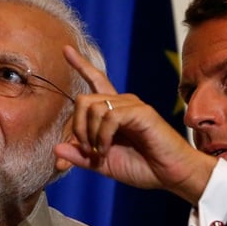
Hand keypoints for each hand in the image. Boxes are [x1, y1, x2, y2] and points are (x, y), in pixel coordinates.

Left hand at [54, 46, 216, 204]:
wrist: (171, 175)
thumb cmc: (143, 167)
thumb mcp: (103, 164)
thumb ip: (81, 157)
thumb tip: (55, 150)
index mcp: (114, 112)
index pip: (96, 81)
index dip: (81, 65)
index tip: (65, 49)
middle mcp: (122, 103)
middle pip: (84, 99)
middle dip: (77, 126)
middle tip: (86, 149)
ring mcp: (132, 106)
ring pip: (94, 107)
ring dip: (89, 134)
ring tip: (99, 152)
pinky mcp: (142, 112)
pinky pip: (110, 116)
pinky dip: (102, 135)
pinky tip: (106, 148)